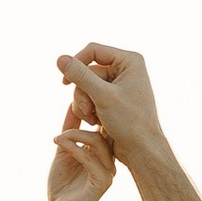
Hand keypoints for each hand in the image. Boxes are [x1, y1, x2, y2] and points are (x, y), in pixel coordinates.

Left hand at [47, 111, 113, 200]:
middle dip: (89, 117)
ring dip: (75, 134)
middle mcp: (110, 160)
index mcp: (104, 152)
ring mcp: (109, 171)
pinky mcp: (102, 181)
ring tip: (58, 137)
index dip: (93, 111)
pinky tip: (59, 143)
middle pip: (105, 130)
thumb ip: (70, 129)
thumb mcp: (64, 149)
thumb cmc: (62, 183)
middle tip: (71, 110)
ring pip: (98, 142)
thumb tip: (72, 104)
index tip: (76, 102)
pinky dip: (74, 148)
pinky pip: (90, 158)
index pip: (105, 126)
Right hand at [56, 41, 167, 167]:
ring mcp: (118, 84)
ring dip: (84, 103)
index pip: (93, 51)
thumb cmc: (130, 122)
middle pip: (87, 71)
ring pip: (86, 86)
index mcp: (129, 61)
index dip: (76, 64)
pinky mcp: (112, 99)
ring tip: (93, 119)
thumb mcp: (102, 96)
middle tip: (87, 110)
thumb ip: (80, 76)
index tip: (64, 83)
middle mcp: (125, 69)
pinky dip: (89, 110)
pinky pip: (90, 97)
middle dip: (83, 93)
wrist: (141, 150)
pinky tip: (96, 122)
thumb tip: (60, 58)